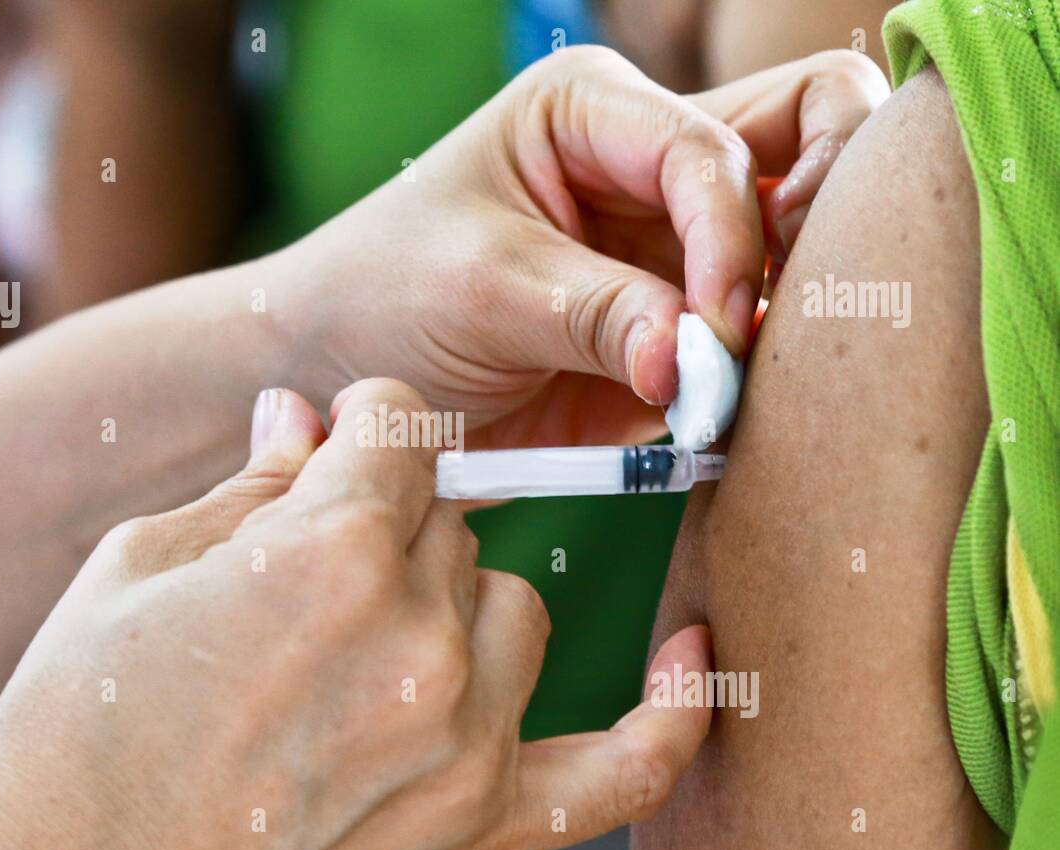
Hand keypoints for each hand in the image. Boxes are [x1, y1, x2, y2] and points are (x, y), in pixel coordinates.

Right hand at [0, 379, 711, 849]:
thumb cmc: (76, 719)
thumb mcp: (139, 565)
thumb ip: (255, 484)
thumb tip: (305, 419)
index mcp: (333, 551)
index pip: (405, 428)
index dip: (365, 424)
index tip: (343, 441)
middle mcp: (420, 640)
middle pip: (453, 518)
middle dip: (391, 519)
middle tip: (319, 563)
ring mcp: (464, 739)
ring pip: (515, 608)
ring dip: (455, 600)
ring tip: (371, 636)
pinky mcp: (481, 826)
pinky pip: (624, 768)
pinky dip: (669, 717)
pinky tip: (691, 660)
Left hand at [277, 47, 887, 448]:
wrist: (342, 378)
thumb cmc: (387, 294)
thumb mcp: (482, 288)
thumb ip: (599, 315)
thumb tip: (700, 363)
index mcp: (596, 113)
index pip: (713, 150)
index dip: (731, 238)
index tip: (711, 329)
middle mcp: (650, 169)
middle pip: (806, 138)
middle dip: (829, 210)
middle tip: (808, 299)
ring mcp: (671, 252)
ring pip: (803, 243)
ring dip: (802, 305)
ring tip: (760, 374)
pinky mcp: (672, 335)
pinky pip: (755, 345)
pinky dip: (764, 376)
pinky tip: (735, 413)